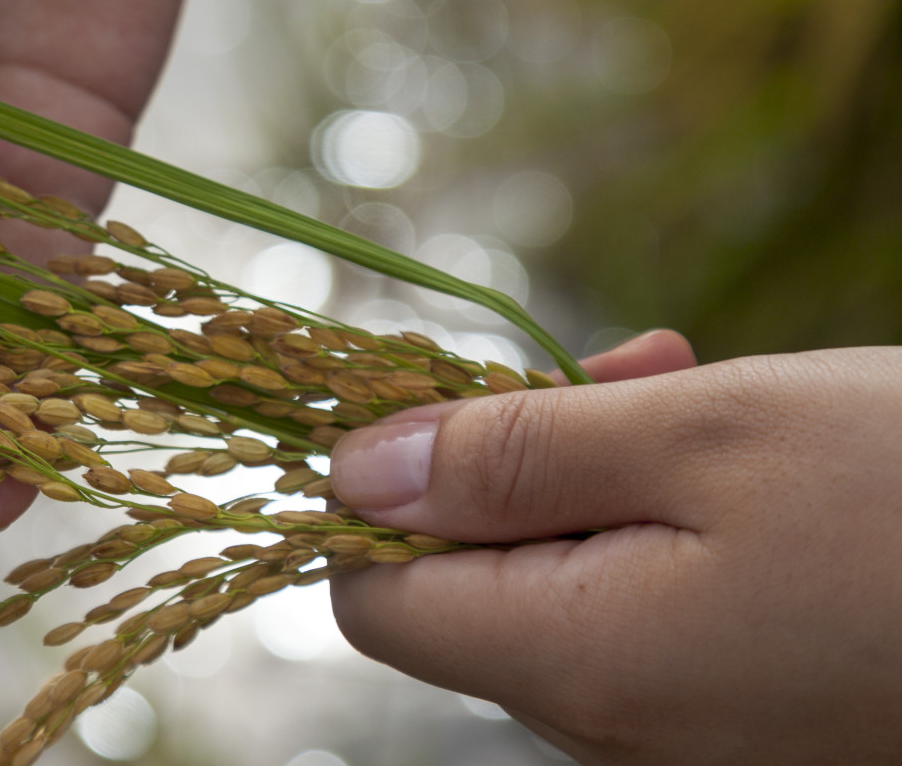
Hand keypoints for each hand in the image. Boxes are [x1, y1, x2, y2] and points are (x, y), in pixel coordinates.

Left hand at [329, 332, 901, 763]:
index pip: (375, 600)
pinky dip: (660, 529)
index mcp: (579, 666)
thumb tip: (352, 471)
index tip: (441, 395)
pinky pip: (648, 617)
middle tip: (622, 374)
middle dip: (513, 463)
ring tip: (688, 395)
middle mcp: (616, 729)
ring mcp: (689, 736)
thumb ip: (510, 457)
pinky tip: (737, 459)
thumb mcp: (705, 435)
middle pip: (470, 589)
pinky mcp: (750, 719)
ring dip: (593, 481)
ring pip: (563, 589)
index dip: (379, 493)